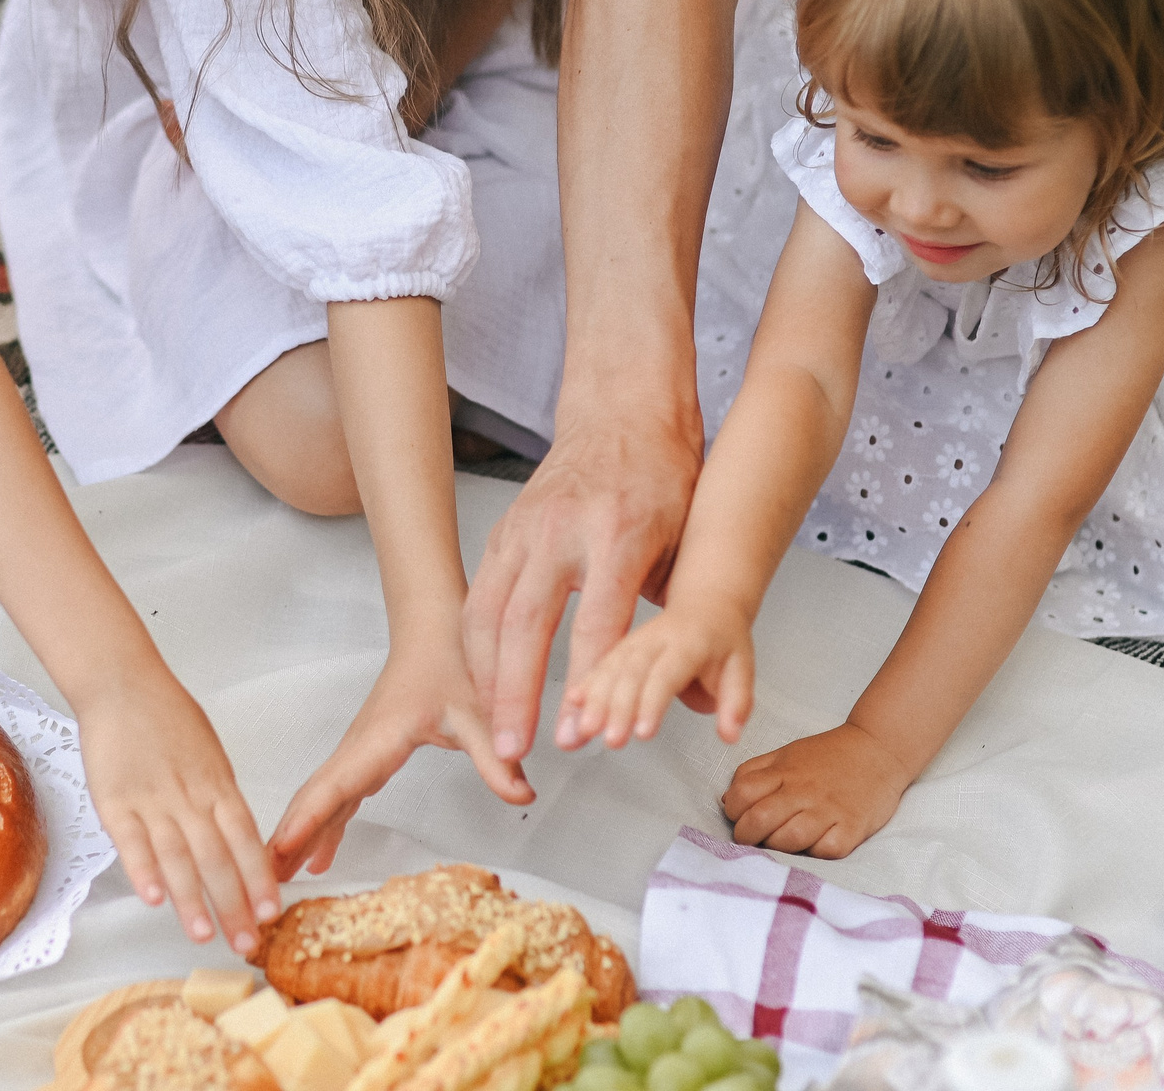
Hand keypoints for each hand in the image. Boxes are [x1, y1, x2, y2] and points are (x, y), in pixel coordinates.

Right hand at [79, 670, 281, 954]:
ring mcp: (152, 800)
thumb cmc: (168, 717)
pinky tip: (154, 899)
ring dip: (191, 900)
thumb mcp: (210, 755)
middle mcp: (189, 796)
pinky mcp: (115, 801)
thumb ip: (221, 799)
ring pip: (177, 857)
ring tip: (204, 935)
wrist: (123, 684)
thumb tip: (239, 839)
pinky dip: (143, 870)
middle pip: (217, 858)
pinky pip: (132, 841)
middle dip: (233, 905)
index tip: (271, 912)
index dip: (259, 878)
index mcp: (217, 784)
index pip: (246, 839)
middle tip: (246, 943)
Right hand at [271, 632, 532, 879]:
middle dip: (286, 841)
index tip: (277, 852)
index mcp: (376, 740)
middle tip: (263, 884)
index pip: (332, 788)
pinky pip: (336, 796)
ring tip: (277, 878)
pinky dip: (322, 825)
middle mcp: (358, 748)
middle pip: (313, 800)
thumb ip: (494, 756)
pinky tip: (320, 854)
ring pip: (320, 800)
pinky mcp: (367, 754)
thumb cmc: (448, 658)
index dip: (304, 823)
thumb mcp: (475, 710)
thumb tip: (521, 795)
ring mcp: (358, 751)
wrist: (435, 627)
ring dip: (298, 836)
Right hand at [462, 409, 700, 764]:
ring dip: (486, 677)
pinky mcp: (503, 531)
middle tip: (515, 749)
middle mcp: (562, 530)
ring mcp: (525, 529)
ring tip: (492, 731)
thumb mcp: (684, 541)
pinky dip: (474, 647)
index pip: (598, 619)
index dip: (587, 680)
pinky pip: (479, 596)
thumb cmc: (662, 478)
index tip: (582, 732)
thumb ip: (674, 613)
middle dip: (516, 692)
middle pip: (527, 622)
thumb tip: (688, 691)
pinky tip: (480, 684)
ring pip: (489, 612)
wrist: (621, 413)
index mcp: (619, 533)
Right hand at [554, 596, 753, 750]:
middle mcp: (656, 639)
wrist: (705, 603)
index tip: (643, 732)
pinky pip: (601, 664)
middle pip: (632, 672)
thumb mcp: (742, 667)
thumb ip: (736, 702)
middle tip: (609, 739)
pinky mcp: (621, 647)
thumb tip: (730, 735)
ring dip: (596, 699)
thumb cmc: (723, 640)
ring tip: (586, 729)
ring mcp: (635, 641)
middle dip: (617, 707)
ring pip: (611, 668)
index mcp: (688, 642)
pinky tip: (572, 702)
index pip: (667, 674)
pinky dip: (586, 684)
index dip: (653, 702)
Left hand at [721, 723, 914, 859]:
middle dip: (746, 835)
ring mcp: (829, 810)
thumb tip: (728, 802)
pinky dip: (815, 853)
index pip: (742, 793)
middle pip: (760, 819)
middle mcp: (804, 790)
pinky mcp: (852, 829)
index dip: (734, 810)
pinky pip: (825, 851)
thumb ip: (753, 772)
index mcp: (784, 770)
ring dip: (778, 846)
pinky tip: (814, 844)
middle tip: (752, 838)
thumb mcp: (785, 754)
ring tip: (782, 842)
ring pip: (789, 839)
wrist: (879, 750)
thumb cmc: (827, 756)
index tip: (740, 816)